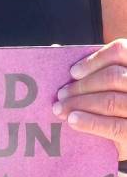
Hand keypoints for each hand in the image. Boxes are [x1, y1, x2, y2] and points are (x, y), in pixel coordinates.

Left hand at [52, 40, 126, 159]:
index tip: (73, 72)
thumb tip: (56, 49)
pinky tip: (73, 120)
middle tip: (61, 94)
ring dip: (80, 103)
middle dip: (82, 86)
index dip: (96, 59)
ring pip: (110, 101)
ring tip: (61, 109)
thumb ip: (95, 70)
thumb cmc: (118, 111)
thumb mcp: (114, 87)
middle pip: (113, 77)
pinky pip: (114, 126)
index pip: (121, 51)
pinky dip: (90, 122)